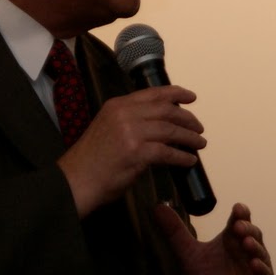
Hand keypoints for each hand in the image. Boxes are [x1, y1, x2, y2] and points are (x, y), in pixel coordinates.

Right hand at [58, 85, 203, 216]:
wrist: (75, 181)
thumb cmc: (91, 161)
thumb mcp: (107, 129)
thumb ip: (131, 123)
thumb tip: (161, 127)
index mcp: (117, 105)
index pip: (153, 94)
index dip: (176, 93)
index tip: (191, 97)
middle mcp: (125, 114)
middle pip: (167, 111)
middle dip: (187, 119)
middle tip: (199, 128)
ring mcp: (131, 132)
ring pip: (171, 131)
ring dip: (189, 138)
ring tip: (199, 144)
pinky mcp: (137, 152)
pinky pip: (168, 152)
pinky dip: (182, 157)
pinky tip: (189, 161)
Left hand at [153, 202, 273, 274]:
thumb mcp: (187, 254)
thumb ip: (175, 231)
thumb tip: (157, 207)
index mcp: (231, 239)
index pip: (239, 221)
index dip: (241, 213)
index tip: (237, 208)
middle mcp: (246, 250)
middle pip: (252, 234)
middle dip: (247, 228)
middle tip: (238, 226)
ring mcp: (257, 267)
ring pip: (261, 252)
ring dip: (255, 246)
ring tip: (246, 243)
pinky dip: (262, 270)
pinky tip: (254, 265)